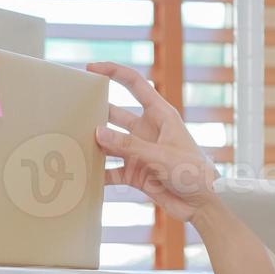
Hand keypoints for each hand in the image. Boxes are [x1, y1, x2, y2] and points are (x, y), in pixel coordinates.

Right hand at [87, 61, 218, 224]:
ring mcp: (140, 152)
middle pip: (115, 114)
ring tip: (70, 143)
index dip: (114, 73)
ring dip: (93, 144)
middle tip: (71, 111)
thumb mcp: (161, 156)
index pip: (135, 84)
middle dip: (95, 112)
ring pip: (109, 144)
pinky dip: (98, 174)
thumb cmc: (194, 173)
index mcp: (161, 115)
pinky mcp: (136, 173)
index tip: (91, 68)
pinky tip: (82, 176)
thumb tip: (98, 132)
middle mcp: (148, 131)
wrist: (205, 205)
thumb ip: (129, 146)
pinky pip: (111, 171)